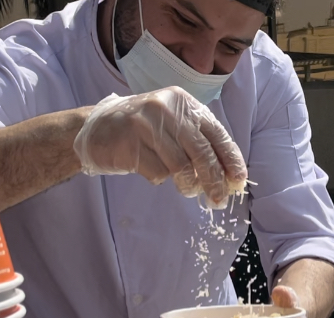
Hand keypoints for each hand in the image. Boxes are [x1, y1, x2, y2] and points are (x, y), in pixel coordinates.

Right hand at [73, 88, 246, 207]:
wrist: (95, 128)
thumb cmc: (142, 130)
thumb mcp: (173, 125)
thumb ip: (197, 143)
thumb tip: (227, 175)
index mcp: (183, 102)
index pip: (216, 133)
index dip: (230, 158)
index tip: (239, 179)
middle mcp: (167, 108)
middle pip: (202, 152)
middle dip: (214, 180)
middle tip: (219, 200)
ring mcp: (146, 124)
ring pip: (181, 166)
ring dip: (188, 185)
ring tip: (187, 189)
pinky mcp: (130, 144)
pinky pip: (157, 172)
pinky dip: (159, 178)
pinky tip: (150, 169)